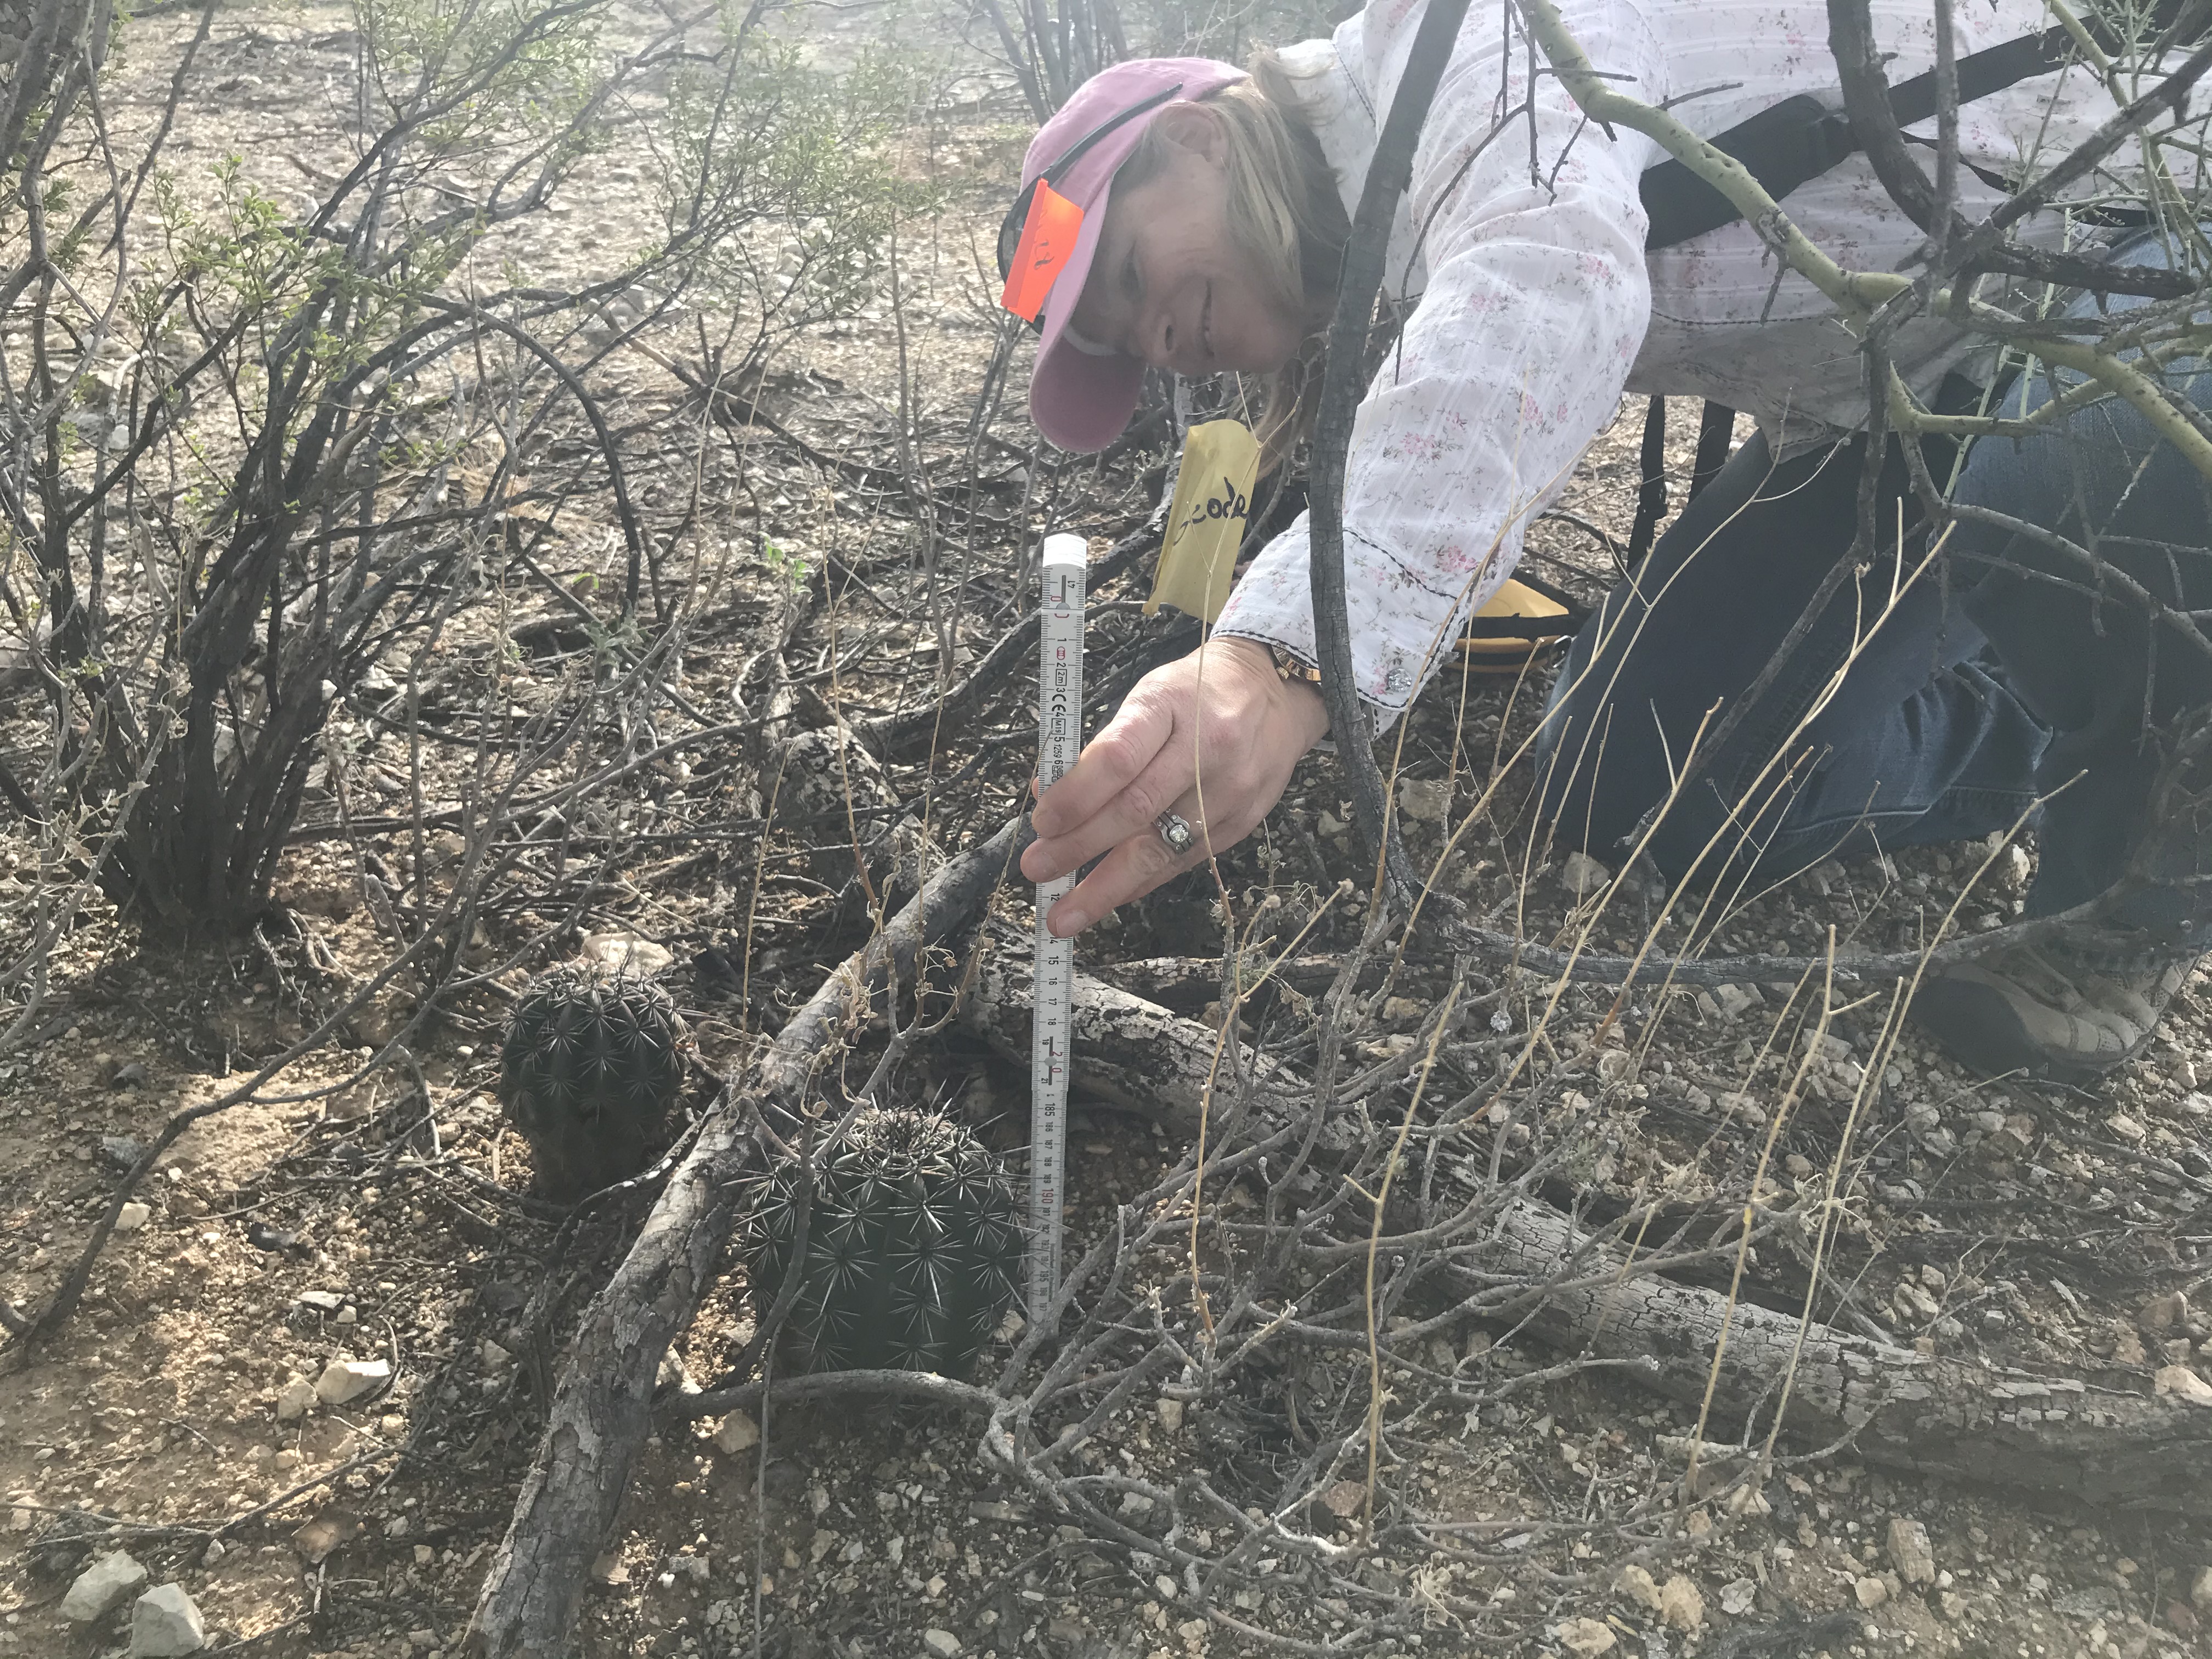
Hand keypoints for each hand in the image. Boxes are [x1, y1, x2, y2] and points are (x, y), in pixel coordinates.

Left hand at [1019, 635, 1329, 936]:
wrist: (1275, 693)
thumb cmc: (1196, 693)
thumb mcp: (1148, 696)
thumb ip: (1103, 746)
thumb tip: (1049, 794)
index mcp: (1171, 706)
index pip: (1119, 757)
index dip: (1076, 795)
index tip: (1042, 823)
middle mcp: (1207, 749)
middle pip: (1136, 809)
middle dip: (1080, 847)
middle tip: (1037, 869)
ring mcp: (1231, 790)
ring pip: (1162, 849)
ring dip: (1106, 887)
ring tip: (1065, 915)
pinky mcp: (1243, 821)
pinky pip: (1184, 861)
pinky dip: (1142, 882)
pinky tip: (1112, 896)